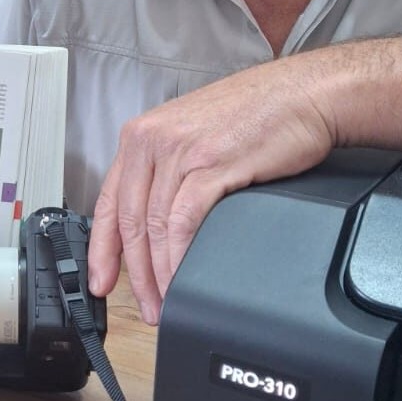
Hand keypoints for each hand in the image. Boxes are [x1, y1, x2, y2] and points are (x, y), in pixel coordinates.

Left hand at [86, 59, 333, 323]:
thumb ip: (169, 172)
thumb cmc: (255, 115)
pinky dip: (181, 256)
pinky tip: (185, 277)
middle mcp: (153, 141)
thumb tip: (158, 226)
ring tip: (168, 300)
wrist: (300, 95)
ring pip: (155, 225)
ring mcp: (180, 152)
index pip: (108, 201)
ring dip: (160, 272)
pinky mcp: (211, 164)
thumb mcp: (193, 137)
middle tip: (147, 305)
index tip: (100, 279)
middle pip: (130, 220)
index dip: (101, 248)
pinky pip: (185, 221)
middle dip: (135, 272)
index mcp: (142, 136)